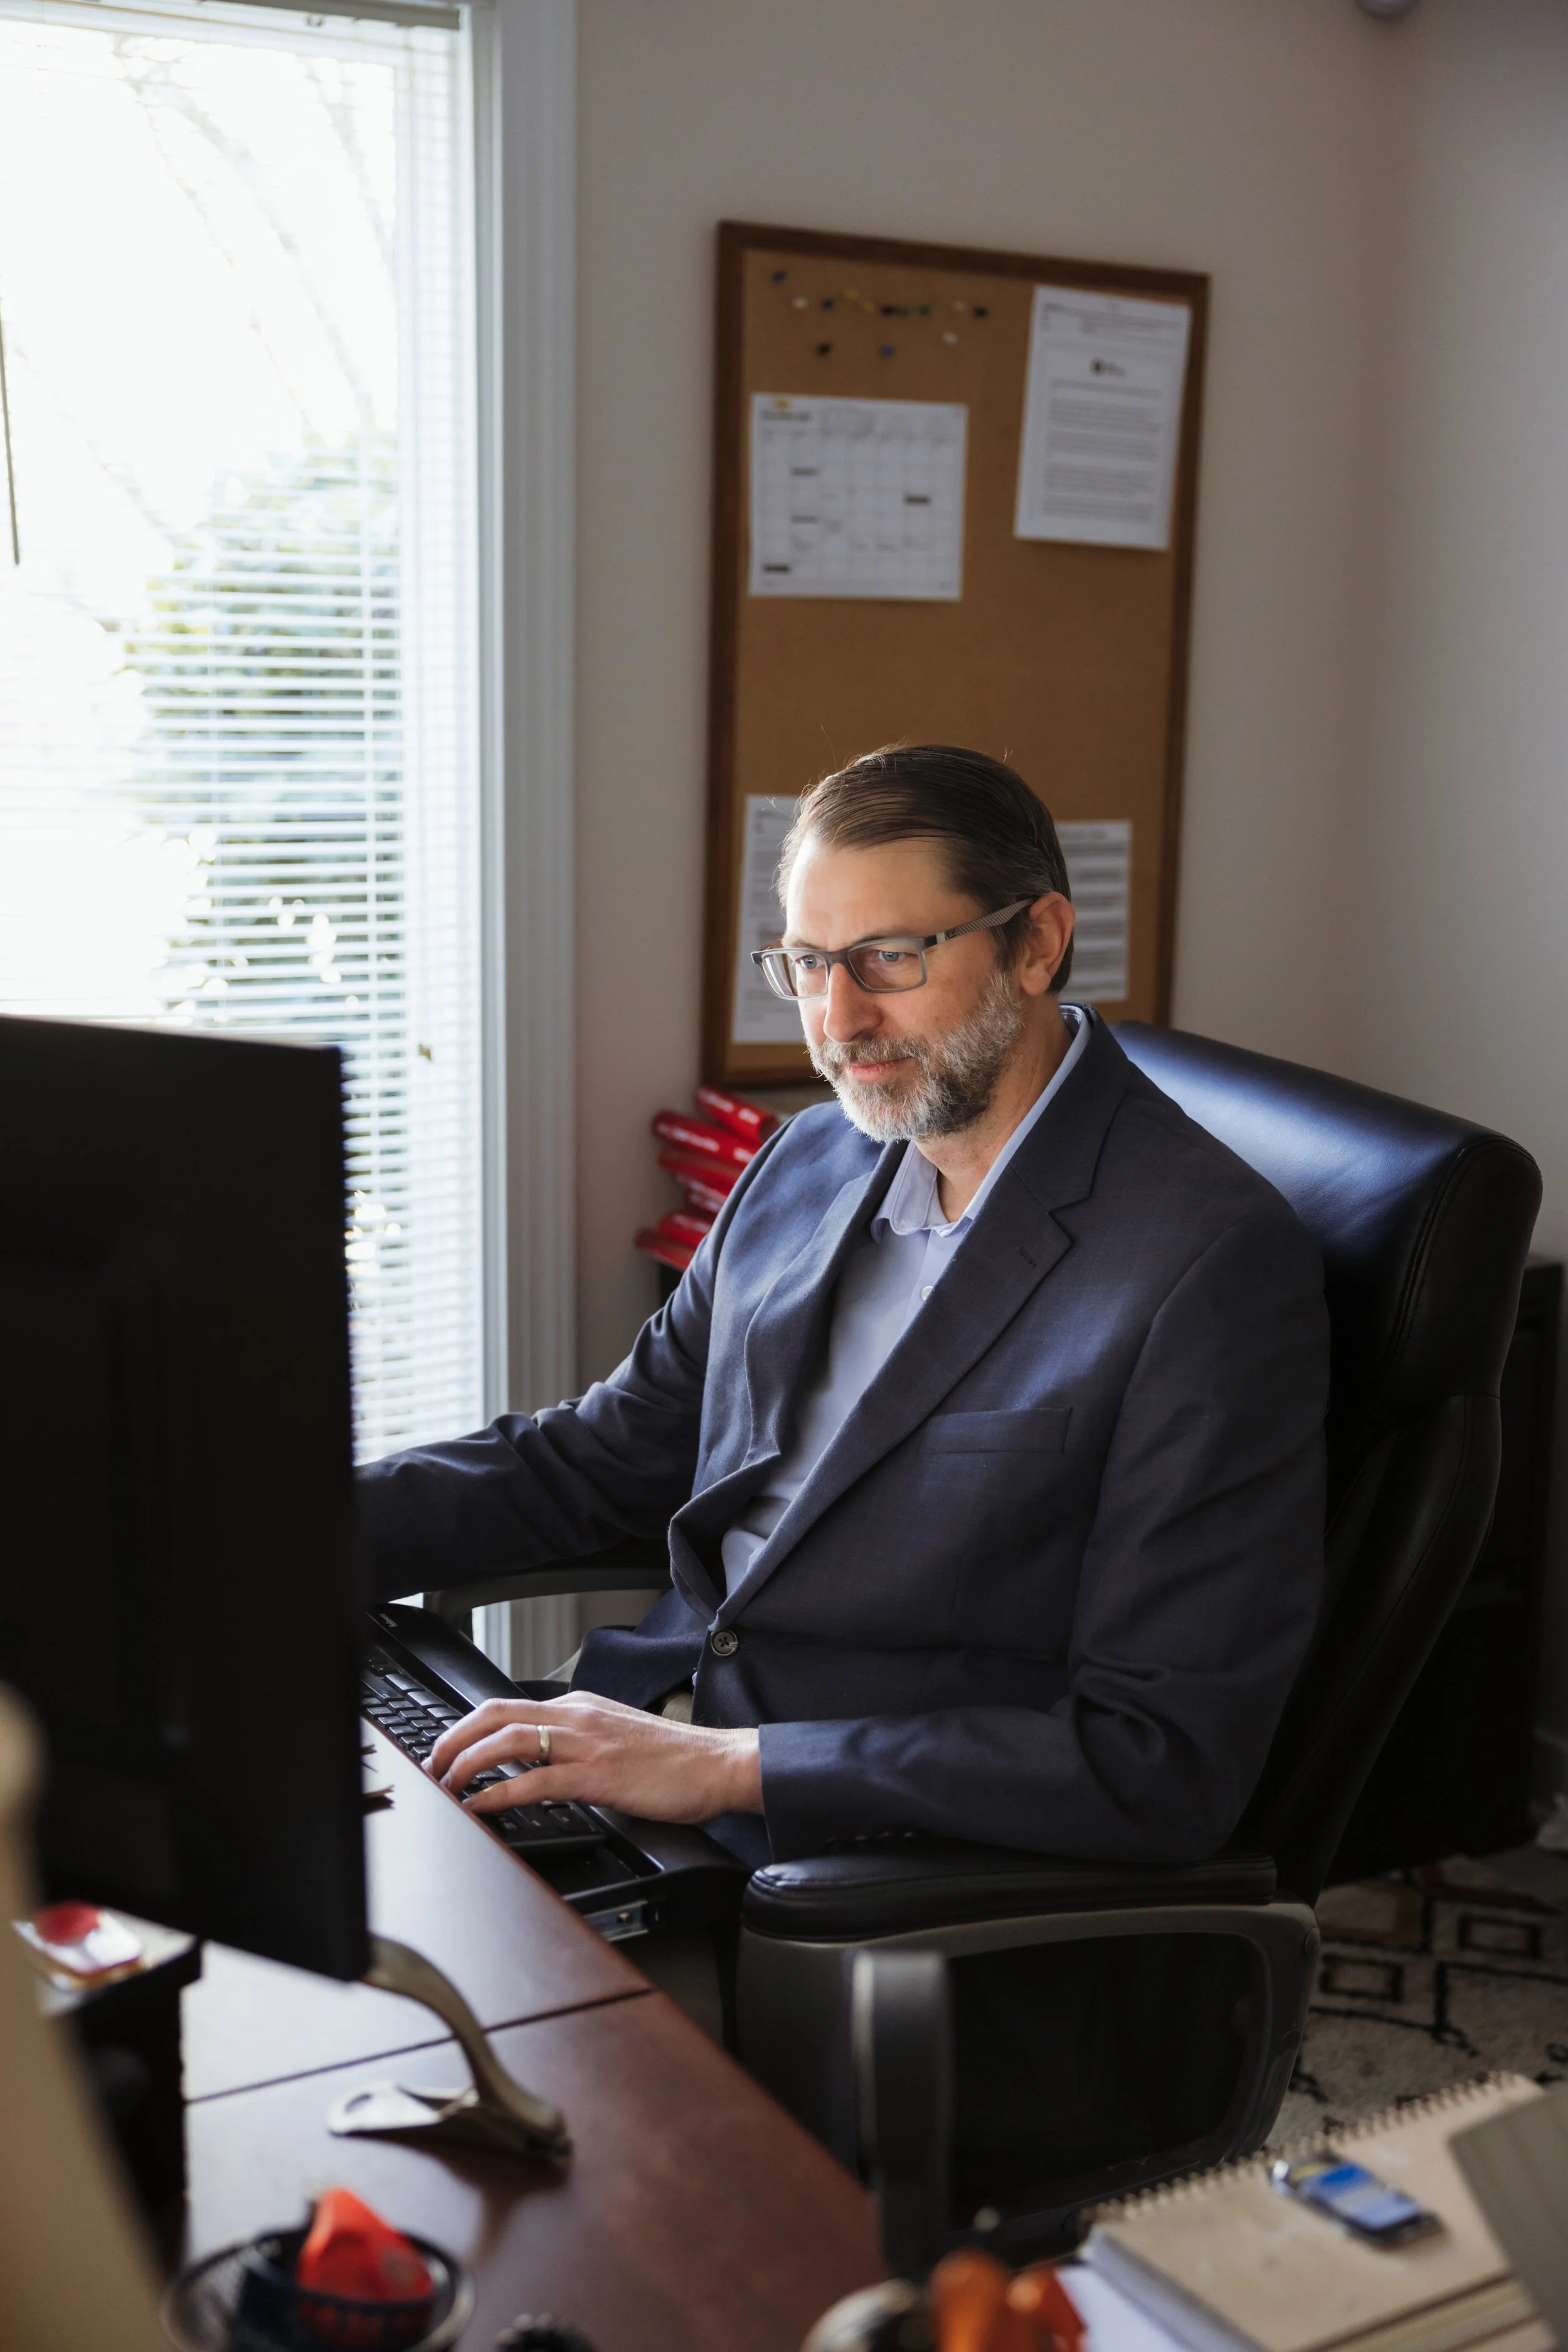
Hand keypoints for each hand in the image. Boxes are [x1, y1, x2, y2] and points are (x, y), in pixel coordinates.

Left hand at [425, 1690, 762, 1825]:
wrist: (717, 1765)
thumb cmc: (674, 1760)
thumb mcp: (616, 1738)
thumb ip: (579, 1744)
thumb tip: (541, 1765)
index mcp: (581, 1706)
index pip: (509, 1707)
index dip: (469, 1726)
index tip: (448, 1748)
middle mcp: (578, 1716)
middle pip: (495, 1714)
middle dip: (453, 1737)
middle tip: (432, 1764)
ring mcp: (586, 1743)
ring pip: (507, 1741)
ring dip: (466, 1762)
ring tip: (446, 1784)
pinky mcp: (597, 1776)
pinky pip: (533, 1783)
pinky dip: (497, 1794)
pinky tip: (479, 1806)